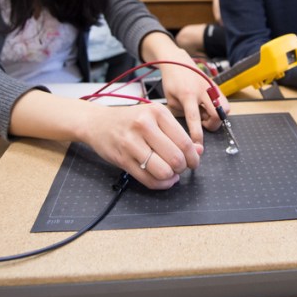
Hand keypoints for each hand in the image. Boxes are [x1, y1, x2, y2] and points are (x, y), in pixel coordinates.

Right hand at [8, 89, 202, 189]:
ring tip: (169, 173)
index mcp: (157, 112)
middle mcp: (144, 125)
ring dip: (170, 177)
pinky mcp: (122, 158)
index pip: (185, 142)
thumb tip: (199, 152)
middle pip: (176, 158)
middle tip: (179, 168)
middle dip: (182, 168)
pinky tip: (161, 179)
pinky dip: (159, 184)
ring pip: (163, 171)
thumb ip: (177, 134)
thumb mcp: (155, 119)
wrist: (97, 122)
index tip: (193, 162)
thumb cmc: (129, 121)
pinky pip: (147, 179)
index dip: (193, 157)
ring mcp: (131, 142)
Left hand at [140, 33, 225, 144]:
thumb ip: (181, 114)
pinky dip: (218, 109)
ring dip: (216, 116)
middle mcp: (203, 91)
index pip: (194, 120)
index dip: (197, 136)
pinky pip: (224, 102)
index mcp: (187, 95)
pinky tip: (208, 107)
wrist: (177, 61)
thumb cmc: (171, 81)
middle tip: (203, 124)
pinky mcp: (217, 86)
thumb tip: (192, 126)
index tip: (197, 146)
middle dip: (213, 125)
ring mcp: (212, 88)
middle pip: (218, 115)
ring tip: (204, 114)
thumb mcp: (170, 100)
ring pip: (225, 109)